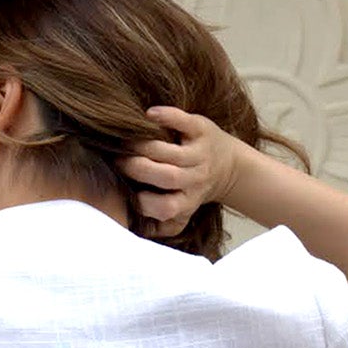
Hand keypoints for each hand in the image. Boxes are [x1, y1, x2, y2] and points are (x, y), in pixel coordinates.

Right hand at [119, 106, 244, 237]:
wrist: (229, 166)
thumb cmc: (195, 190)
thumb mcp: (184, 212)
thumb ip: (164, 224)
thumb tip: (139, 232)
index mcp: (188, 200)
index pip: (165, 207)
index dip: (142, 201)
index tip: (126, 191)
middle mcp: (195, 178)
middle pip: (166, 177)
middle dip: (136, 168)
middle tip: (118, 161)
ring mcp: (199, 153)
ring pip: (168, 152)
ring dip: (141, 146)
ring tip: (126, 142)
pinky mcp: (201, 129)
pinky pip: (182, 121)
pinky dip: (165, 116)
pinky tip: (149, 115)